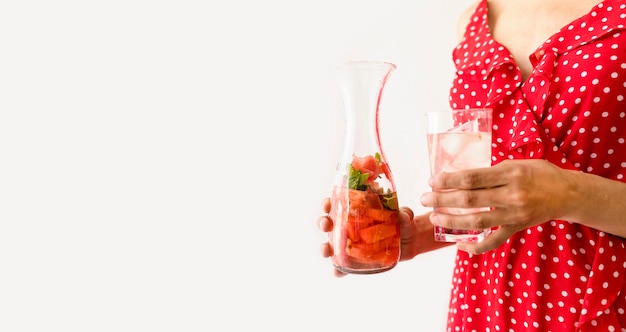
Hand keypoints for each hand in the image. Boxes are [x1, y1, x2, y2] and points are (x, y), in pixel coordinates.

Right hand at [317, 197, 445, 276]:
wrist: (410, 242)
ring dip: (324, 247)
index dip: (328, 203)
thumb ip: (405, 214)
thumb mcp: (405, 217)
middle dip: (323, 223)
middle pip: (329, 223)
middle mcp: (350, 226)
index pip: (337, 204)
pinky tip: (335, 273)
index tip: (328, 204)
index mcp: (357, 210)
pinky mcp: (356, 260)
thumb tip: (403, 215)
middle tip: (326, 224)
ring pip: (331, 245)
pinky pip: (344, 266)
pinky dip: (338, 271)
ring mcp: (351, 244)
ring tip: (325, 250)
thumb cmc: (403, 223)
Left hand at [420, 159, 578, 253]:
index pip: (472, 178)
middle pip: (470, 199)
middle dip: (442, 199)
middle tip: (425, 198)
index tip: (432, 180)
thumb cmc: (539, 173)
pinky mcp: (517, 228)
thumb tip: (459, 176)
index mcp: (509, 173)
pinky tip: (459, 245)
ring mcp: (514, 214)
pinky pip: (493, 242)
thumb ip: (490, 171)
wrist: (567, 193)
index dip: (449, 180)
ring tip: (434, 217)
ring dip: (452, 221)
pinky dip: (475, 246)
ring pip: (477, 221)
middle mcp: (511, 195)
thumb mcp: (516, 163)